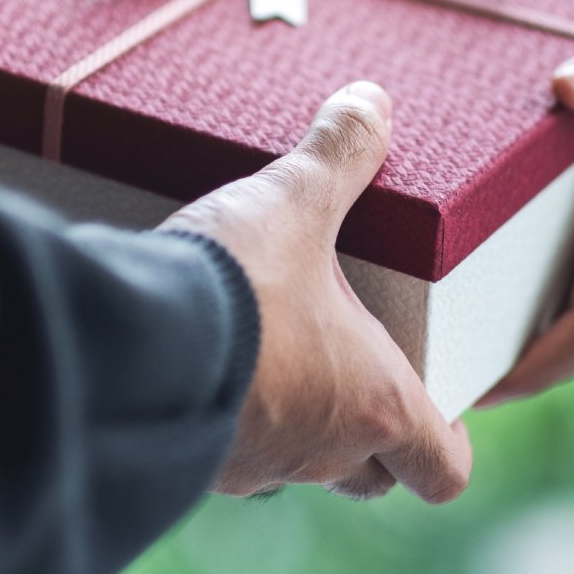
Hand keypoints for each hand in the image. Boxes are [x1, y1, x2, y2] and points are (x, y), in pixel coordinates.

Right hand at [161, 81, 472, 502]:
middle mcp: (322, 450)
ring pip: (301, 462)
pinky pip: (235, 451)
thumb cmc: (237, 287)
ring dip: (302, 416)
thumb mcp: (295, 201)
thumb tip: (373, 101)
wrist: (125, 345)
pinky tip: (218, 357)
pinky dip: (239, 412)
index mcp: (374, 400)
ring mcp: (256, 463)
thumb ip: (340, 151)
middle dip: (373, 428)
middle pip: (373, 472)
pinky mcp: (195, 462)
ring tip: (283, 349)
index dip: (448, 436)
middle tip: (357, 363)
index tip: (436, 399)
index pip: (442, 465)